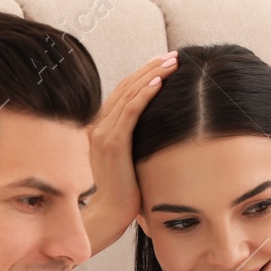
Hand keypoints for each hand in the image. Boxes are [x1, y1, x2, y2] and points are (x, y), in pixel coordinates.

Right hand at [84, 52, 179, 251]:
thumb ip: (134, 143)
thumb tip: (155, 132)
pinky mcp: (113, 145)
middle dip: (150, 68)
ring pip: (128, 94)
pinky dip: (144, 95)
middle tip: (172, 56)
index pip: (122, 93)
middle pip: (125, 87)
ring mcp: (103, 134)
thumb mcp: (128, 161)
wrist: (109, 215)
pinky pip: (129, 112)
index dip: (142, 75)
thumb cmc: (123, 193)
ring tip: (171, 62)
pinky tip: (159, 83)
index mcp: (100, 129)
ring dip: (151, 75)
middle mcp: (98, 127)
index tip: (162, 64)